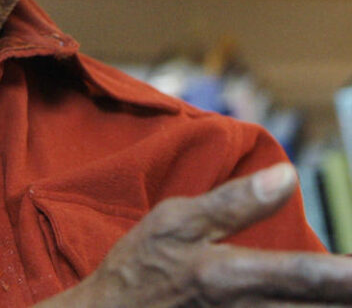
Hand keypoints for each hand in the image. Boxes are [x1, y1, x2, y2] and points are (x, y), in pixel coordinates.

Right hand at [36, 163, 351, 306]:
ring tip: (344, 283)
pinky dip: (308, 306)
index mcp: (230, 276)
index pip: (308, 275)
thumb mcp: (173, 221)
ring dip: (329, 299)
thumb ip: (232, 202)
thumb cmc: (140, 266)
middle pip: (319, 307)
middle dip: (347, 290)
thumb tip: (285, 176)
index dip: (348, 275)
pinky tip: (318, 296)